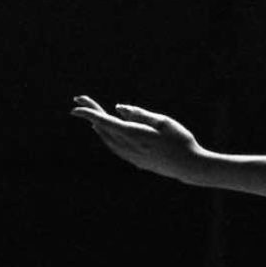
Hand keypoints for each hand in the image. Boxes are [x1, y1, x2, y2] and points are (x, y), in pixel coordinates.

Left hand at [72, 95, 206, 181]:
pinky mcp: (135, 161)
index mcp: (135, 135)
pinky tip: (105, 131)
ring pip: (107, 139)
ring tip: (91, 112)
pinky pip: (114, 146)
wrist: (189, 167)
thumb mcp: (162, 121)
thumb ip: (138, 114)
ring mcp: (131, 157)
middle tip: (80, 99)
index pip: (106, 122)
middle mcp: (129, 147)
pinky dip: (106, 135)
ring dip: (98, 125)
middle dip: (91, 114)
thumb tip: (118, 109)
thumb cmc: (180, 140)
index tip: (76, 106)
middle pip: (103, 129)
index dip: (90, 113)